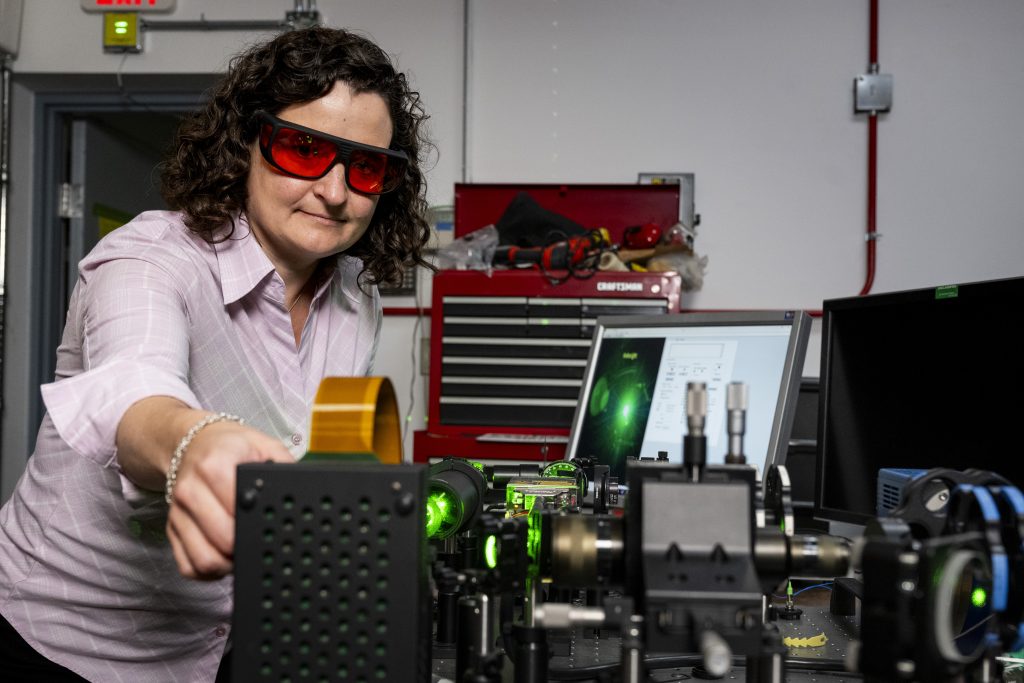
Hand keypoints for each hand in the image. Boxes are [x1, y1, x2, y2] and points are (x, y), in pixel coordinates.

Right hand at [165, 421, 294, 579]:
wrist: (196, 443)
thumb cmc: (232, 447)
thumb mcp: (262, 444)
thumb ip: (282, 466)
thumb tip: (299, 494)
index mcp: (214, 466)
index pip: (237, 510)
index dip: (257, 524)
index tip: (271, 526)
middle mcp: (190, 490)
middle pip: (222, 540)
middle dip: (247, 548)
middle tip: (261, 543)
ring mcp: (178, 513)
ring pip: (203, 560)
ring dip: (228, 566)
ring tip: (244, 555)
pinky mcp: (171, 529)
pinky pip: (189, 567)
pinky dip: (208, 572)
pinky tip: (225, 560)